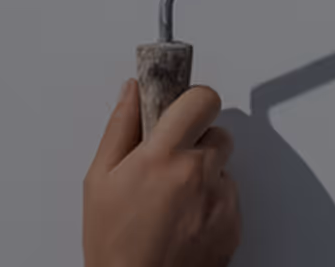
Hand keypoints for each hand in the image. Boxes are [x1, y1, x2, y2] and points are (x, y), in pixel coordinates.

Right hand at [83, 80, 240, 266]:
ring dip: (205, 175)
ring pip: (223, 167)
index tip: (181, 110)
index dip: (192, 102)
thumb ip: (121, 127)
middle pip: (218, 132)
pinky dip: (212, 203)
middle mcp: (198, 174)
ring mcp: (221, 199)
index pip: (202, 99)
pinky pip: (229, 197)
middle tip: (170, 164)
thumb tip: (134, 90)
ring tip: (173, 201)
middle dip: (197, 141)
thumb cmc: (114, 243)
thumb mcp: (99, 180)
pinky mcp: (235, 222)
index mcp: (163, 157)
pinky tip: (186, 220)